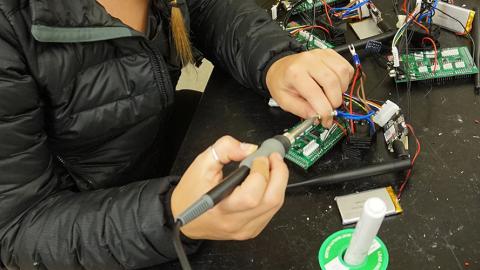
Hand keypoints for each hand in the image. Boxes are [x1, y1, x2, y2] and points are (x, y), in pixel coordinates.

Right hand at [171, 136, 288, 239]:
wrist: (182, 216)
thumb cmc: (190, 193)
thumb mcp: (201, 163)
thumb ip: (225, 149)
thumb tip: (249, 148)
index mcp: (221, 208)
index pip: (252, 195)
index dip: (261, 171)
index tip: (259, 156)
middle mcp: (235, 222)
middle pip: (271, 200)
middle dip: (279, 174)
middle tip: (274, 158)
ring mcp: (244, 229)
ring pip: (275, 206)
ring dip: (278, 182)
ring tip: (271, 166)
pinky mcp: (250, 231)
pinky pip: (271, 211)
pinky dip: (273, 193)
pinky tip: (266, 182)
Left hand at [266, 49, 353, 126]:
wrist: (281, 68)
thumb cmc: (283, 82)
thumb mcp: (284, 101)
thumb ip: (301, 110)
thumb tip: (317, 116)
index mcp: (294, 73)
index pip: (315, 93)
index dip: (324, 110)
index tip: (326, 119)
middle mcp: (308, 60)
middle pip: (332, 81)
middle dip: (334, 101)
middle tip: (330, 109)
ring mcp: (321, 55)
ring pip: (342, 73)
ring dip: (341, 90)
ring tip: (331, 96)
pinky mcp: (330, 54)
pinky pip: (347, 67)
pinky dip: (345, 80)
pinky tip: (335, 86)